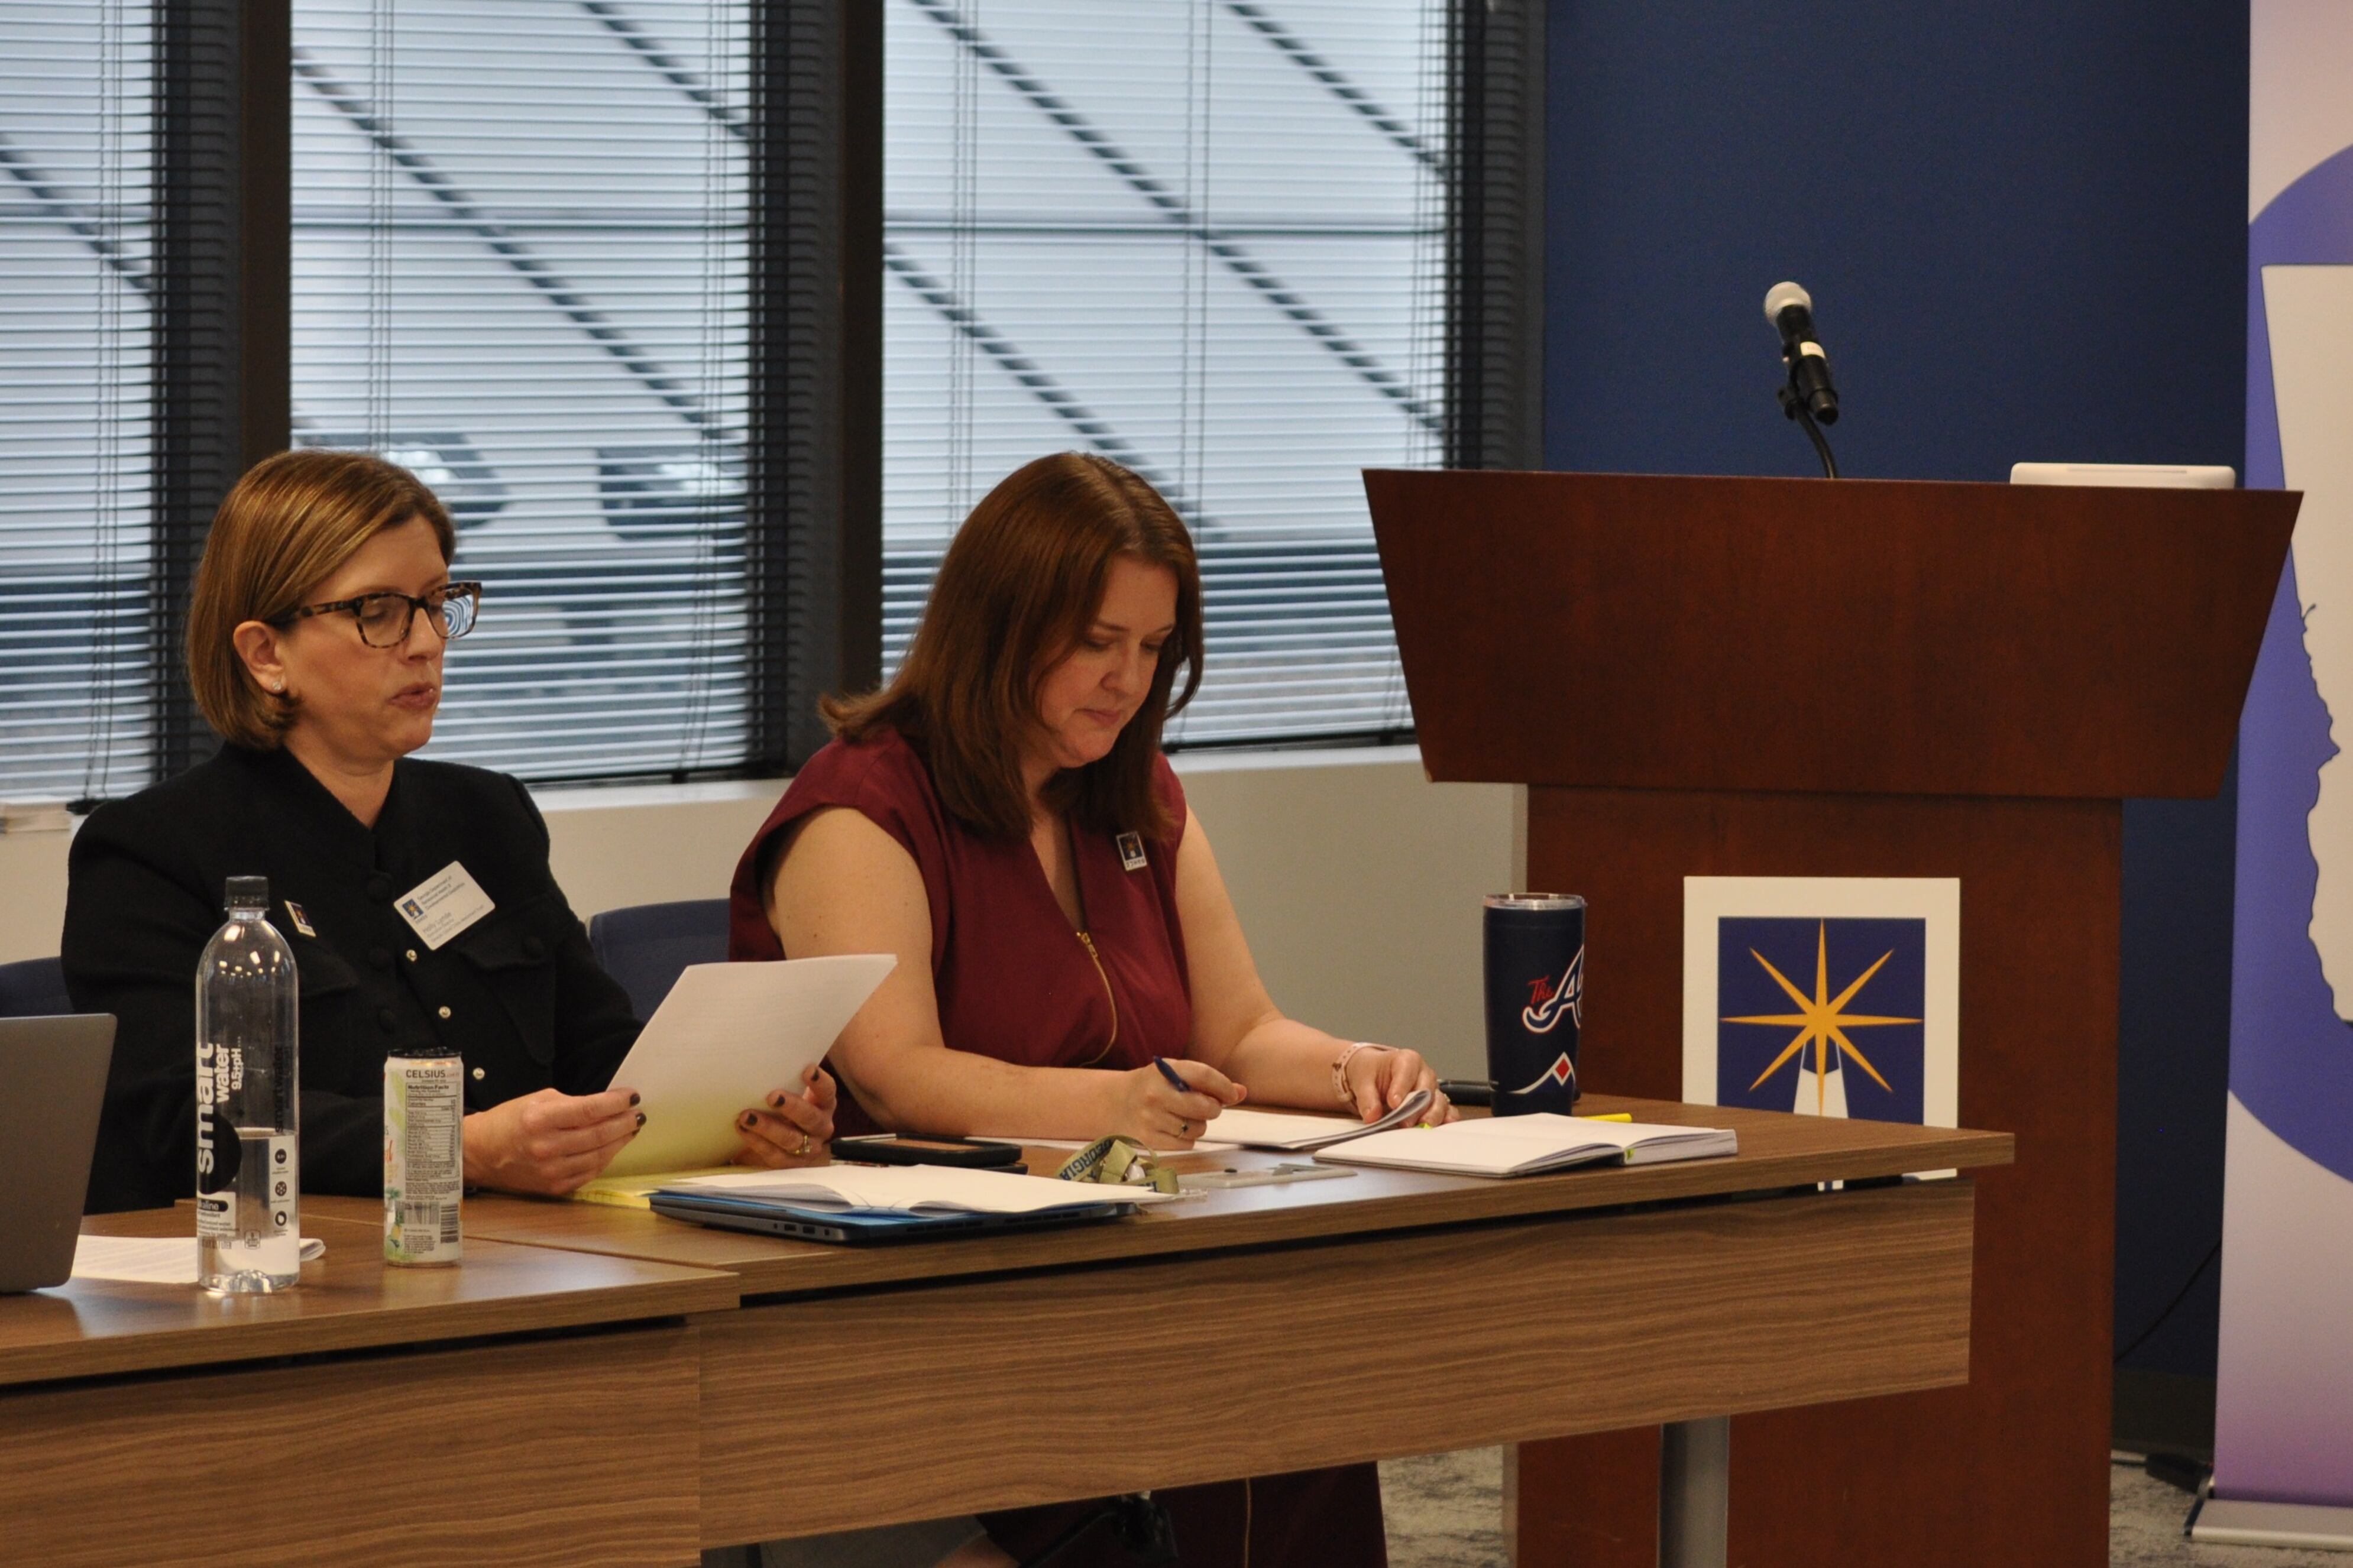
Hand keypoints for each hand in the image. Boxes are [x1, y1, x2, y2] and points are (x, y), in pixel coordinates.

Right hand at [462, 1086, 642, 1195]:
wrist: (480, 1153)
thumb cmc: (509, 1121)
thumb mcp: (538, 1101)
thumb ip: (572, 1103)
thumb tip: (606, 1105)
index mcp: (541, 1120)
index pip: (590, 1110)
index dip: (617, 1103)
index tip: (633, 1096)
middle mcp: (546, 1147)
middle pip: (599, 1134)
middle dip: (624, 1122)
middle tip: (638, 1115)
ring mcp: (551, 1171)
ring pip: (599, 1156)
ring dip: (620, 1142)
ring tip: (630, 1130)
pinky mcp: (553, 1187)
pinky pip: (589, 1173)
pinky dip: (605, 1159)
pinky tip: (612, 1147)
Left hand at [734, 1063, 837, 1167]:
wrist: (776, 1142)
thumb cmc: (782, 1110)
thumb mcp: (789, 1093)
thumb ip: (784, 1080)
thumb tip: (762, 1056)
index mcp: (824, 1105)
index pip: (827, 1092)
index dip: (819, 1082)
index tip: (807, 1069)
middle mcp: (820, 1127)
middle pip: (810, 1118)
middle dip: (791, 1107)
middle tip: (772, 1096)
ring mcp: (808, 1149)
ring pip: (791, 1140)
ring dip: (768, 1128)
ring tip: (746, 1117)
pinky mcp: (790, 1165)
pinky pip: (775, 1156)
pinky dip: (757, 1143)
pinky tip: (743, 1131)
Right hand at [1112, 1058, 1244, 1149]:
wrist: (1116, 1103)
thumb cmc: (1154, 1086)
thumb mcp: (1177, 1074)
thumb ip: (1209, 1082)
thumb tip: (1241, 1092)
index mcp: (1164, 1071)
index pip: (1204, 1075)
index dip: (1224, 1087)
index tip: (1232, 1094)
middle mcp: (1155, 1094)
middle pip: (1204, 1107)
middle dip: (1213, 1109)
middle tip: (1207, 1106)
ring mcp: (1150, 1119)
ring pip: (1197, 1129)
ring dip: (1198, 1125)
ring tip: (1184, 1116)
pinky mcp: (1149, 1140)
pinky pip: (1186, 1144)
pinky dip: (1186, 1139)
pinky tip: (1173, 1128)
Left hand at [1343, 1045, 1453, 1125]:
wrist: (1375, 1076)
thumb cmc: (1372, 1073)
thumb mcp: (1363, 1081)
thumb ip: (1367, 1098)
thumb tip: (1372, 1115)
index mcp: (1407, 1060)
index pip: (1407, 1071)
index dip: (1401, 1088)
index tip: (1393, 1103)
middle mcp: (1423, 1073)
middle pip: (1426, 1089)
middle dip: (1416, 1107)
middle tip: (1404, 1122)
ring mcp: (1432, 1089)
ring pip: (1438, 1101)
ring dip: (1430, 1116)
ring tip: (1420, 1128)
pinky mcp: (1436, 1103)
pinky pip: (1447, 1111)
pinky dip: (1445, 1120)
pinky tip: (1439, 1127)